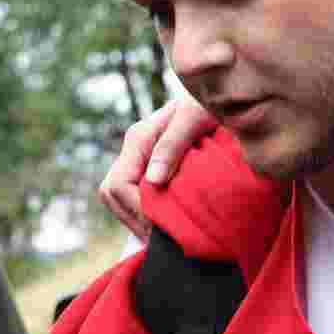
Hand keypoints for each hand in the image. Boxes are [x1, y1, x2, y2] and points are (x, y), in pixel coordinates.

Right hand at [98, 98, 218, 239]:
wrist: (223, 93)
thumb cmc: (212, 102)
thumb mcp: (196, 118)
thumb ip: (173, 145)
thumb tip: (153, 180)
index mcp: (139, 138)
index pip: (119, 184)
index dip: (137, 210)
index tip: (163, 225)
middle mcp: (134, 148)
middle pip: (111, 194)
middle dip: (132, 219)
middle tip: (160, 239)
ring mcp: (140, 158)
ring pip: (119, 198)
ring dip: (138, 219)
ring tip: (163, 237)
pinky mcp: (151, 166)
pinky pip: (136, 195)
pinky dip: (146, 213)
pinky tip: (165, 224)